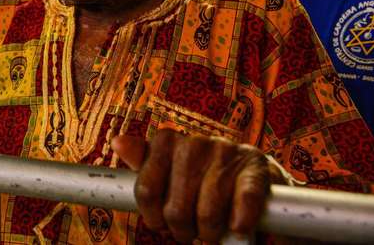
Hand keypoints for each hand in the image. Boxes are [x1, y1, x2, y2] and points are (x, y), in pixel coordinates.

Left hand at [112, 129, 271, 243]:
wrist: (251, 172)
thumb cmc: (200, 175)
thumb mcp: (168, 166)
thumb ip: (142, 159)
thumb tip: (118, 142)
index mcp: (167, 141)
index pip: (146, 191)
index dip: (153, 217)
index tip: (161, 223)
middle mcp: (195, 142)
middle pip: (175, 210)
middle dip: (183, 231)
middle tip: (190, 231)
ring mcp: (227, 154)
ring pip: (207, 215)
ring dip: (210, 234)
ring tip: (211, 230)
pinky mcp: (255, 171)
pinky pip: (243, 204)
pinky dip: (239, 223)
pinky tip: (237, 226)